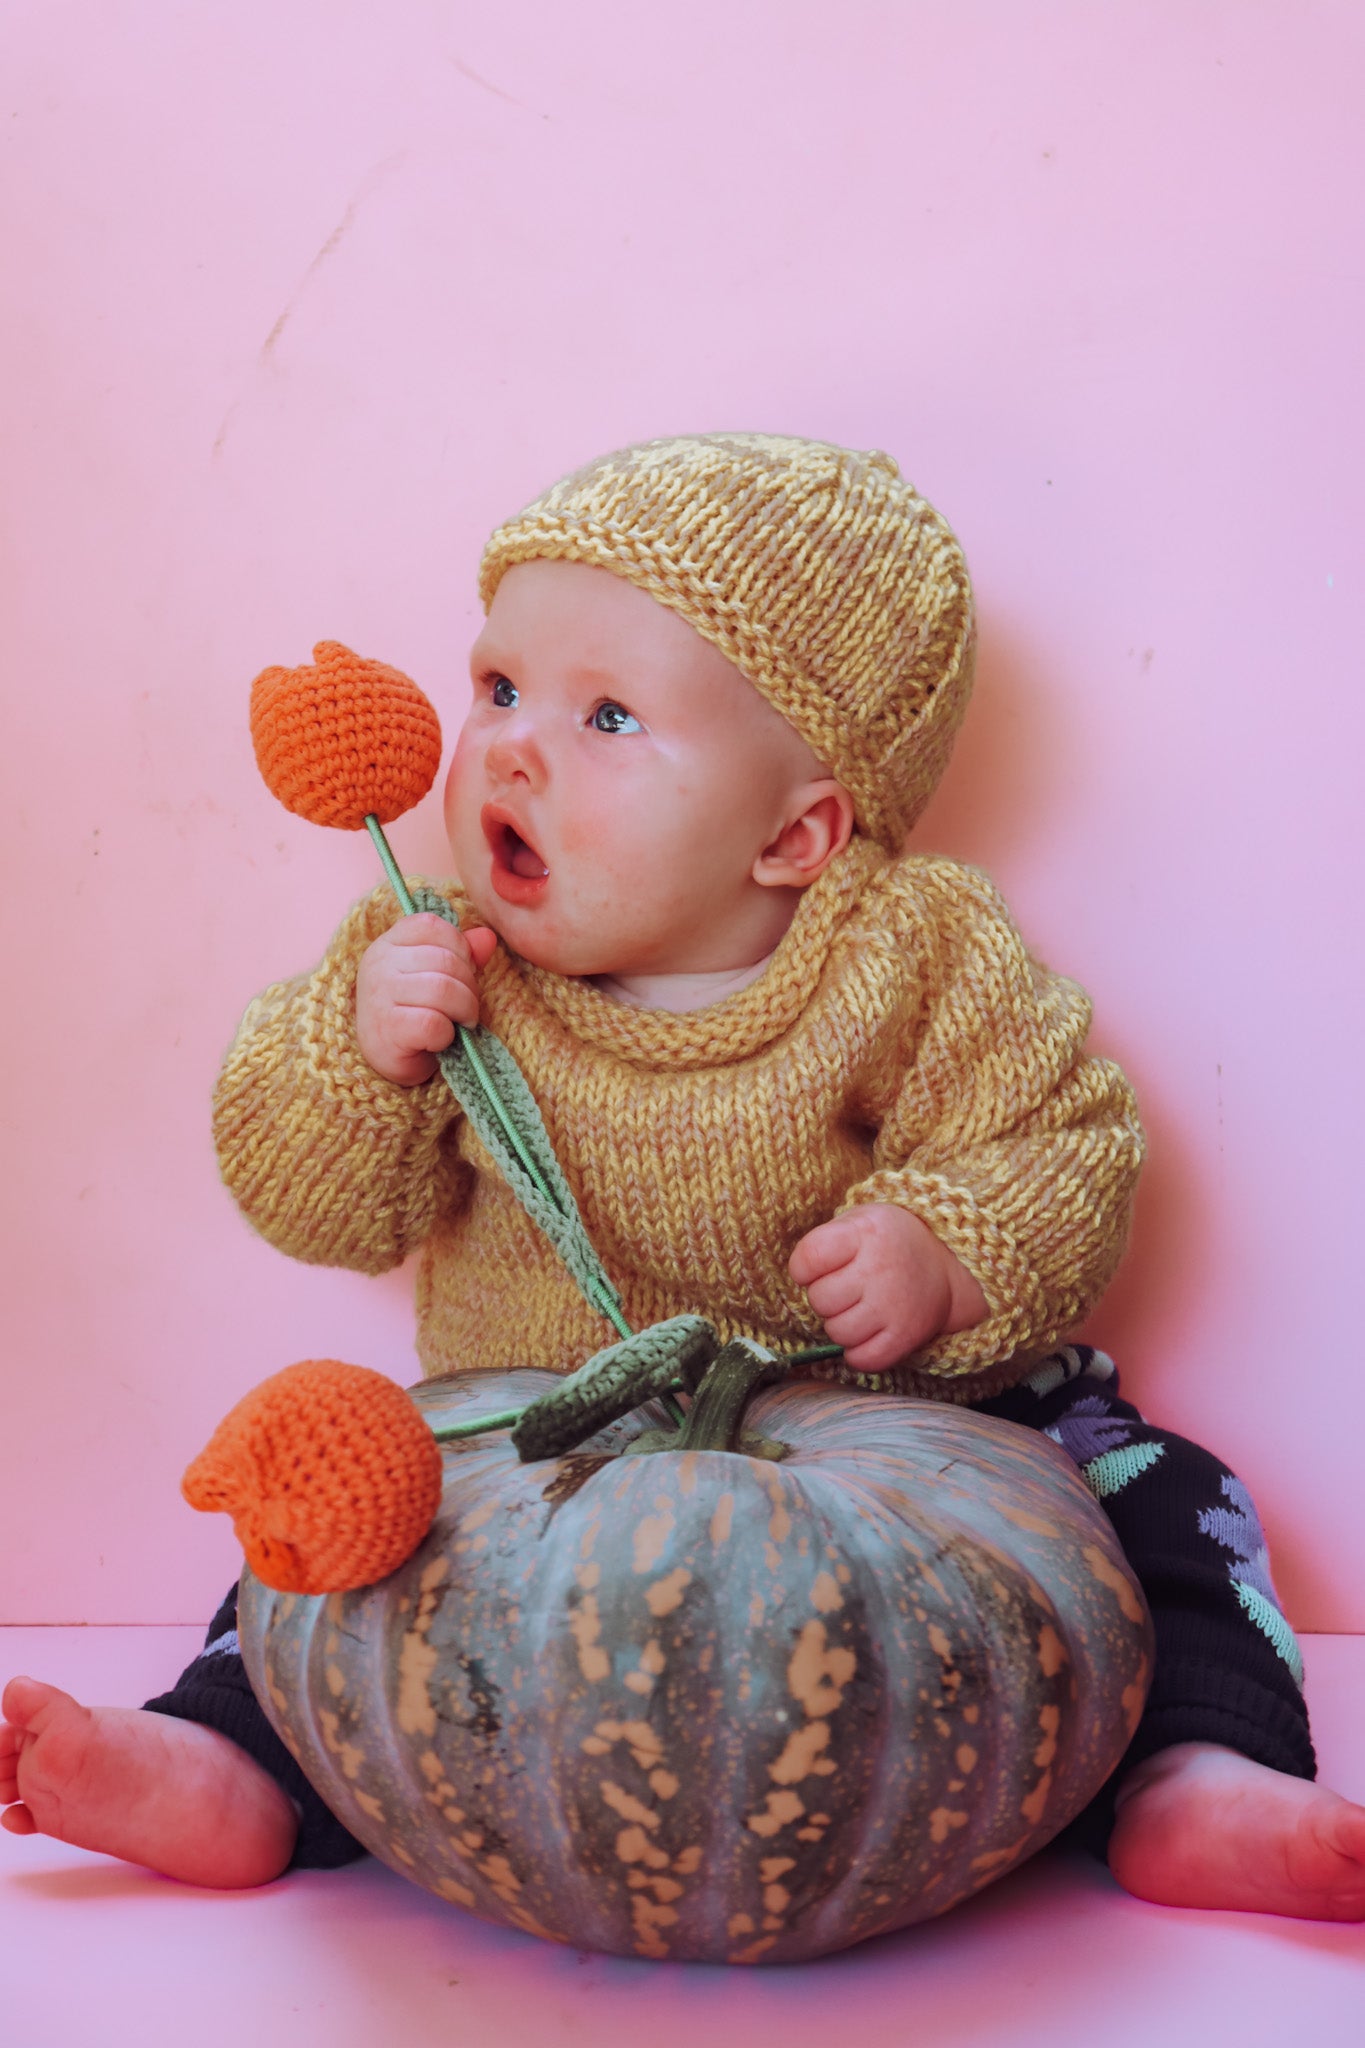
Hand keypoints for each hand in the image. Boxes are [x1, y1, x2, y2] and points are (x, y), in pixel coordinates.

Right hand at [354, 915, 498, 1085]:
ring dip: (463, 1010)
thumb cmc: (415, 1011)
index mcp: (389, 943)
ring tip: (459, 1022)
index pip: (433, 926)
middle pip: (445, 960)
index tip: (460, 974)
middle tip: (466, 1007)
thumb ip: (461, 953)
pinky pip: (433, 1022)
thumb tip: (487, 937)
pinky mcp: (387, 1029)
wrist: (388, 1059)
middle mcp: (379, 964)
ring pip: (442, 989)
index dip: (459, 949)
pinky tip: (441, 1040)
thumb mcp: (436, 975)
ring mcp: (379, 996)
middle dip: (468, 986)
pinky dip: (447, 1034)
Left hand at [788, 1204, 987, 1372]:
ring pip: (837, 1332)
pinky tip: (867, 1332)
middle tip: (845, 1288)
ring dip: (840, 1325)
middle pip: (820, 1299)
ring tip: (858, 1309)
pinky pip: (862, 1360)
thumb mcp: (858, 1221)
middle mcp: (880, 1269)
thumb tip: (798, 1279)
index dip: (803, 1268)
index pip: (809, 1258)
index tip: (817, 1267)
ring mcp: (894, 1305)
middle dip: (824, 1296)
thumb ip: (824, 1242)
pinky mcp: (906, 1336)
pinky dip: (857, 1353)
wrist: (944, 1262)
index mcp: (865, 1234)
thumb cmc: (886, 1242)